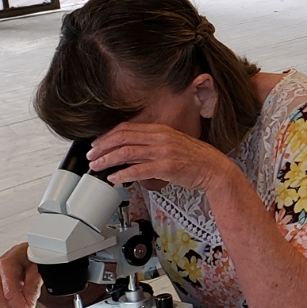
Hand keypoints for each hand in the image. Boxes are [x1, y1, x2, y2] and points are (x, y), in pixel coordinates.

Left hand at [88, 123, 238, 194]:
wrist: (215, 169)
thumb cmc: (195, 159)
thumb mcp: (172, 144)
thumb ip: (153, 144)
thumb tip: (131, 150)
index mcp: (160, 130)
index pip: (127, 128)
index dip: (108, 136)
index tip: (97, 144)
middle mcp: (160, 138)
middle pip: (123, 138)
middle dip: (102, 147)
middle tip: (91, 156)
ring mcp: (163, 152)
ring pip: (126, 152)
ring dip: (107, 160)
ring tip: (97, 167)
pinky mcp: (166, 167)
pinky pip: (138, 170)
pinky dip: (123, 174)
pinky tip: (114, 179)